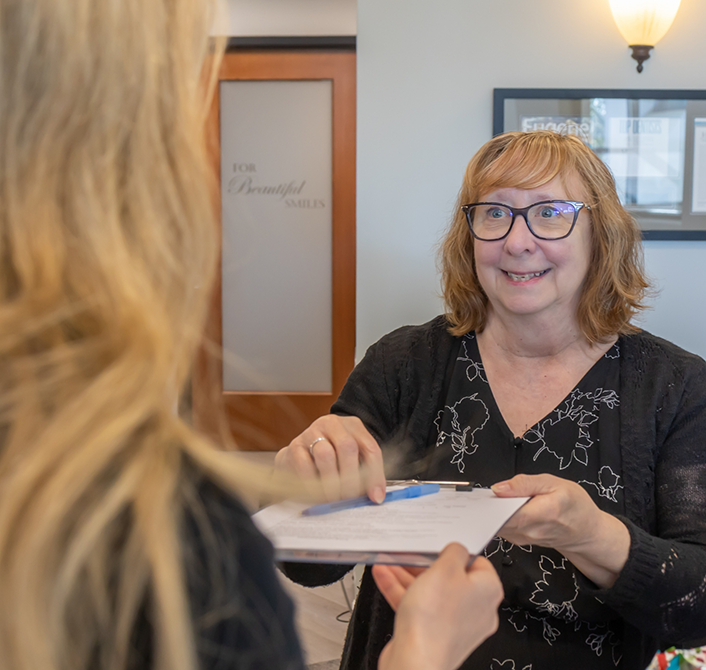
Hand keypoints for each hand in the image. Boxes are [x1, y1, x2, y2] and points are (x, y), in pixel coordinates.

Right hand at [274, 414, 385, 501]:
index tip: (375, 497)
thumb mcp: (352, 460)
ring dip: (331, 482)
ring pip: (326, 455)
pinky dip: (312, 484)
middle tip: (349, 499)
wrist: (299, 455)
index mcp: (352, 426)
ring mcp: (311, 432)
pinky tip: (317, 495)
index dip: (375, 474)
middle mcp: (332, 424)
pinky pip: (305, 466)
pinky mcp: (294, 446)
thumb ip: (367, 475)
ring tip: (333, 499)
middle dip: (351, 478)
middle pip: (348, 447)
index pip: (370, 448)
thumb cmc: (332, 459)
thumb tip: (377, 496)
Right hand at [372, 544, 502, 669]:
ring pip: (430, 592)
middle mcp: (475, 610)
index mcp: (487, 591)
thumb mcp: (445, 569)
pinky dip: (402, 591)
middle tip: (410, 553)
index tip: (439, 545)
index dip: (456, 551)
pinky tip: (385, 577)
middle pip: (450, 577)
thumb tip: (457, 549)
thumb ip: (454, 552)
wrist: (415, 662)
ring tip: (390, 561)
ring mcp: (454, 624)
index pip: (477, 562)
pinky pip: (419, 607)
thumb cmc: (435, 620)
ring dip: (408, 575)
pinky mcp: (433, 634)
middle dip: (424, 563)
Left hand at [492, 474, 629, 587]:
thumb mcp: (554, 483)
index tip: (482, 496)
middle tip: (485, 494)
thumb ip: (525, 483)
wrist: (586, 531)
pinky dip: (498, 517)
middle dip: (488, 506)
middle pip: (498, 520)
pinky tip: (501, 507)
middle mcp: (531, 530)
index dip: (490, 504)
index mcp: (542, 513)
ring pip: (498, 525)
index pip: (507, 514)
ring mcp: (525, 538)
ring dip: (492, 512)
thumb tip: (499, 488)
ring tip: (494, 498)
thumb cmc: (575, 505)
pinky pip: (502, 528)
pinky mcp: (520, 540)